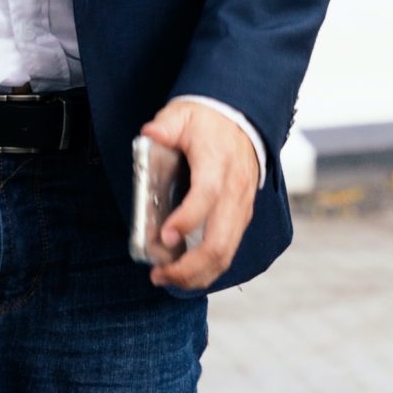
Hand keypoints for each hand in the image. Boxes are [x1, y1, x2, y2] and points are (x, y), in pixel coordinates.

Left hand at [139, 100, 260, 291]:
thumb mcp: (184, 114)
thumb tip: (150, 134)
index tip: (164, 236)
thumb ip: (166, 125)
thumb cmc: (209, 122)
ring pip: (226, 253)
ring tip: (167, 279)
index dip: (187, 219)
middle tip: (159, 273)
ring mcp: (240, 208)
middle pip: (219, 240)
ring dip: (197, 274)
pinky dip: (208, 269)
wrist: (242, 120)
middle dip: (189, 265)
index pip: (207, 195)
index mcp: (218, 163)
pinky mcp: (241, 217)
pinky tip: (185, 274)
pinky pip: (229, 250)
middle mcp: (234, 191)